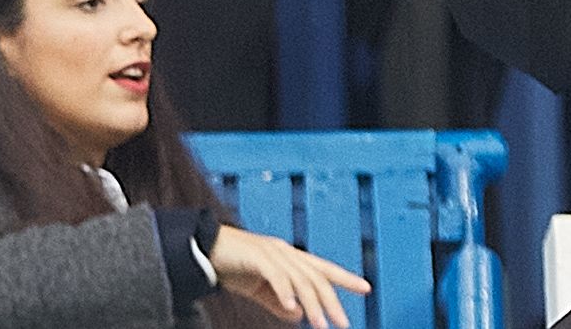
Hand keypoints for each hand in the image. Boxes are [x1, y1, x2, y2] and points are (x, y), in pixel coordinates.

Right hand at [209, 225, 370, 327]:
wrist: (204, 249)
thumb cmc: (234, 266)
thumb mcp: (260, 289)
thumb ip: (279, 301)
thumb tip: (298, 315)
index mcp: (288, 257)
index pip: (322, 268)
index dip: (345, 277)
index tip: (366, 288)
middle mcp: (284, 252)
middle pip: (315, 276)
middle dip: (331, 300)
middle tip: (342, 323)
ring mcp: (271, 252)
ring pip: (299, 279)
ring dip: (311, 304)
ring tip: (320, 324)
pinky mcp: (256, 255)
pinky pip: (275, 276)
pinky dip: (285, 292)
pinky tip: (292, 309)